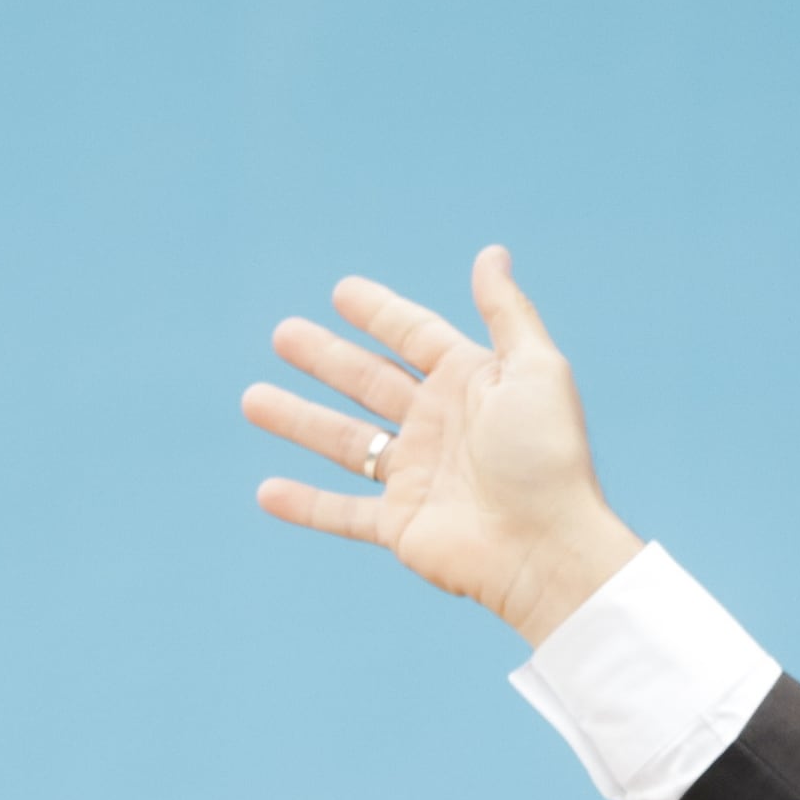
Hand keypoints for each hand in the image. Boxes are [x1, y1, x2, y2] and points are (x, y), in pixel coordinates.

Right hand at [247, 248, 648, 643]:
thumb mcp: (535, 369)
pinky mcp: (400, 525)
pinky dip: (304, 505)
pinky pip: (342, 512)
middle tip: (282, 334)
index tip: (342, 292)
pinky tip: (266, 492)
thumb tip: (491, 253)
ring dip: (299, 420)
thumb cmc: (546, 456)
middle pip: (368, 383)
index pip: (414, 338)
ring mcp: (416, 477)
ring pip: (345, 442)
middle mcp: (438, 427)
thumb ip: (507, 312)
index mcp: (469, 384)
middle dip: (324, 358)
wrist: (546, 546)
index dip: (380, 314)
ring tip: (253, 399)